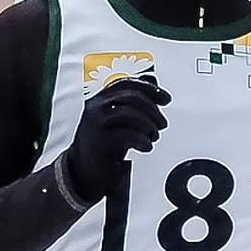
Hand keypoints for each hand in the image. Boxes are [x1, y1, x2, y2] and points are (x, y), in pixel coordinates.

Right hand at [60, 77, 169, 204]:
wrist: (84, 171)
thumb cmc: (104, 144)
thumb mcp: (120, 119)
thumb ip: (134, 101)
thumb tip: (152, 79)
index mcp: (101, 99)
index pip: (126, 84)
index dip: (150, 89)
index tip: (166, 99)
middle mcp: (96, 108)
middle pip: (130, 97)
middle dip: (153, 109)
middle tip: (162, 123)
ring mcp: (96, 124)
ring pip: (129, 113)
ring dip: (149, 124)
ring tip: (154, 136)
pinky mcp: (99, 142)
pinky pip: (126, 134)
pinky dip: (142, 140)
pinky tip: (146, 146)